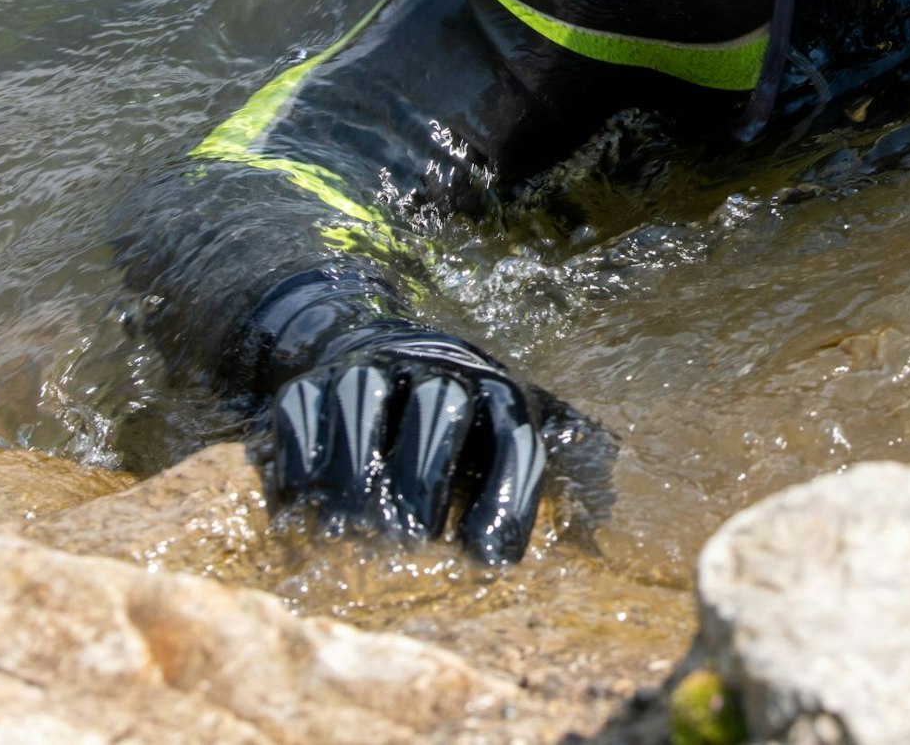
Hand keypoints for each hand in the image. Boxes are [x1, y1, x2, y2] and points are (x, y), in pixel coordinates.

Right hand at [267, 325, 547, 563]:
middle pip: (441, 406)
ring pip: (368, 400)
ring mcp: (372, 370)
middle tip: (417, 541)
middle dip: (429, 475)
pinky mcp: (310, 383)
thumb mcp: (515, 427)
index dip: (506, 494)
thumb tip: (608, 511)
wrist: (376, 348)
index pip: (514, 435)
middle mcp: (439, 369)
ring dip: (360, 467)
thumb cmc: (464, 416)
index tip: (488, 561)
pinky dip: (301, 457)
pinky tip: (302, 509)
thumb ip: (564, 461)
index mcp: (498, 391)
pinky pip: (303, 408)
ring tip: (356, 530)